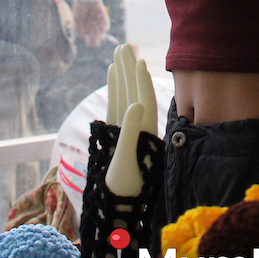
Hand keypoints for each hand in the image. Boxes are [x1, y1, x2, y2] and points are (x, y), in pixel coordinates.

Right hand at [73, 0, 109, 46]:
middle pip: (95, 34)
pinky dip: (106, 25)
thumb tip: (82, 38)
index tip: (89, 45)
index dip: (89, 40)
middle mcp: (92, 23)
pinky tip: (106, 30)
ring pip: (101, 29)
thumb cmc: (78, 6)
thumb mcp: (77, 18)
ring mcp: (98, 19)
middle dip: (96, 40)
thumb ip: (79, 27)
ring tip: (101, 39)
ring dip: (102, 34)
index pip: (88, 35)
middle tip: (95, 45)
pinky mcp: (103, 14)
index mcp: (85, 25)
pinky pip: (106, 21)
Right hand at [105, 43, 158, 196]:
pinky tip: (112, 73)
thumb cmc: (122, 191)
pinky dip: (115, 88)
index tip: (139, 62)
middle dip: (130, 70)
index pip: (145, 101)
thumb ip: (131, 133)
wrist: (116, 211)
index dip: (142, 82)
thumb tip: (137, 104)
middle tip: (125, 46)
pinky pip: (117, 104)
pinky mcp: (116, 132)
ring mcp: (127, 128)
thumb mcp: (126, 163)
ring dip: (122, 74)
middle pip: (135, 92)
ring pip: (125, 95)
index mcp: (146, 134)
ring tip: (118, 53)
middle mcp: (139, 128)